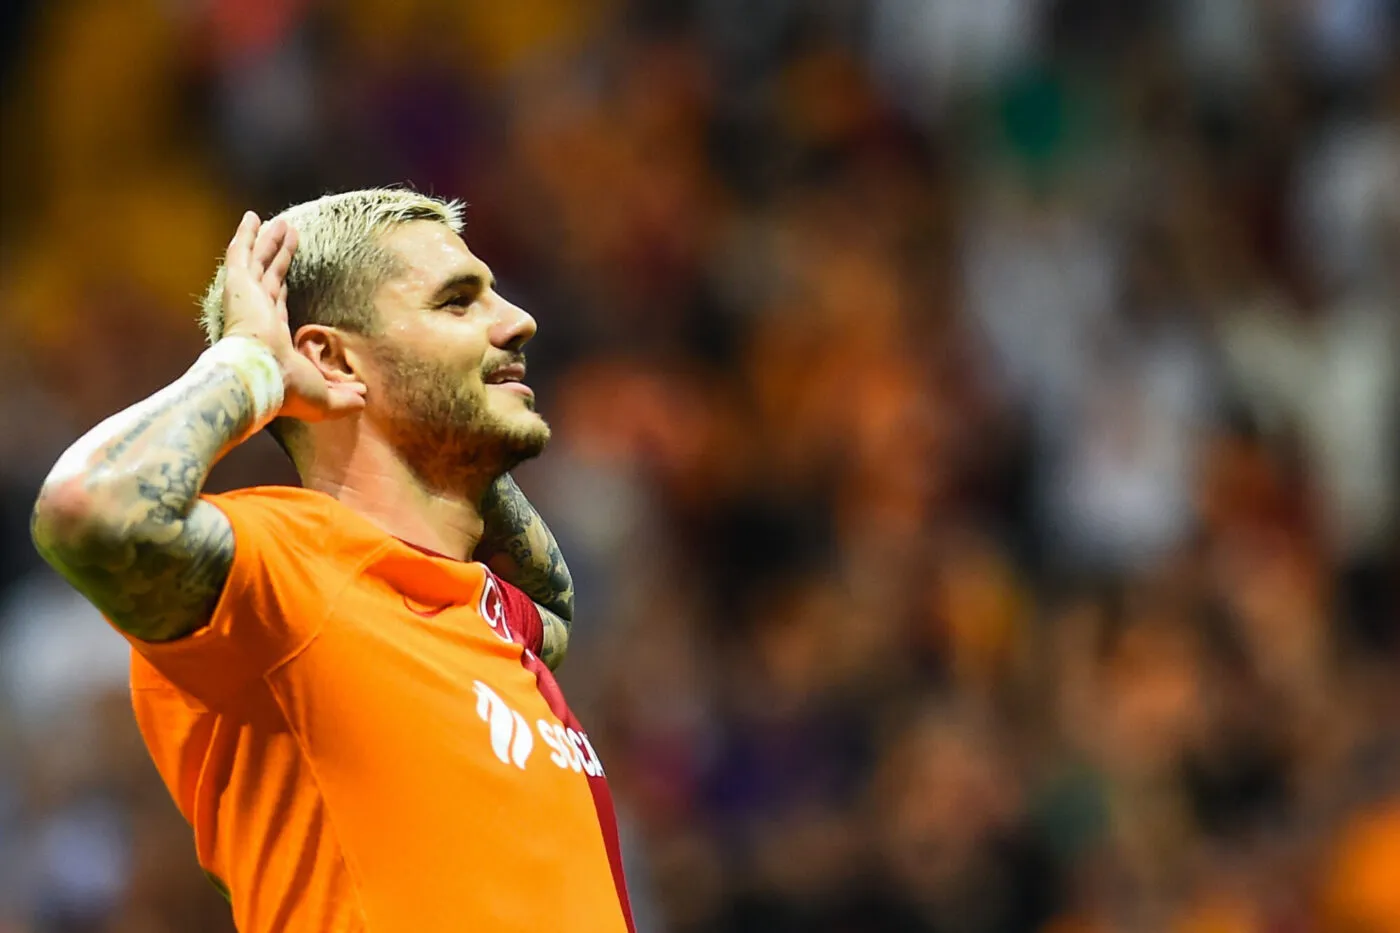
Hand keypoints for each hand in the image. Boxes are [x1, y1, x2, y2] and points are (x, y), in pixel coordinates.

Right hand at [219, 211, 366, 421]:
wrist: (261, 378)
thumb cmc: (287, 389)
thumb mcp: (325, 397)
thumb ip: (344, 398)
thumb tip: (364, 399)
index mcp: (271, 336)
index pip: (277, 306)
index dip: (281, 290)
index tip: (284, 279)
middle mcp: (257, 314)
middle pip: (269, 277)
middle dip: (276, 258)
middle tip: (284, 238)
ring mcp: (246, 298)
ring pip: (258, 261)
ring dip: (268, 241)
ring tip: (277, 222)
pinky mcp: (238, 285)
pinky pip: (242, 253)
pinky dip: (246, 235)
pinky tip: (252, 217)